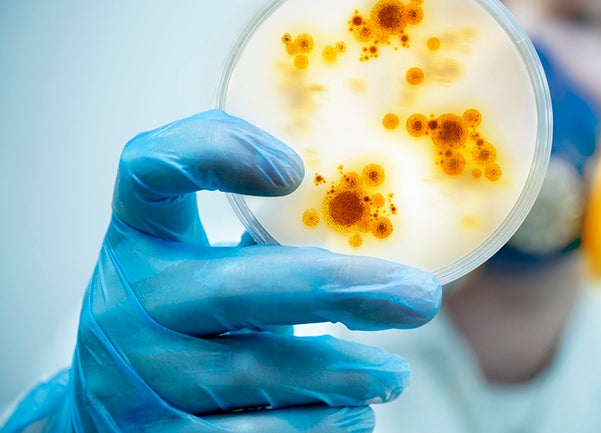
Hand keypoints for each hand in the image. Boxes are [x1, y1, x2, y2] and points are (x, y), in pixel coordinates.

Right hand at [2, 110, 440, 432]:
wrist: (113, 410)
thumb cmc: (188, 322)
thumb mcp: (203, 268)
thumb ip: (263, 245)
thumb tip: (383, 224)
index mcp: (142, 239)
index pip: (151, 169)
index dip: (215, 153)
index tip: (294, 170)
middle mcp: (130, 303)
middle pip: (235, 287)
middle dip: (336, 290)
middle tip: (418, 296)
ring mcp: (137, 377)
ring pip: (252, 371)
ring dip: (340, 372)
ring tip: (393, 374)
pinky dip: (314, 427)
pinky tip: (355, 417)